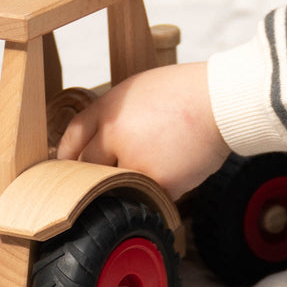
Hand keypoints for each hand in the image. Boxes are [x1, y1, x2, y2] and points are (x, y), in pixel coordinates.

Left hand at [57, 62, 229, 199]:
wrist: (220, 102)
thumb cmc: (183, 93)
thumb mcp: (135, 89)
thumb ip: (111, 116)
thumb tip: (94, 145)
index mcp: (107, 110)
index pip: (72, 139)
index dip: (66, 155)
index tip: (66, 166)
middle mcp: (115, 136)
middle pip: (88, 168)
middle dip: (92, 175)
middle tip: (99, 180)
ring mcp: (136, 161)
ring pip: (116, 186)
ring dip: (124, 185)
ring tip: (145, 173)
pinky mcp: (159, 182)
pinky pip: (146, 196)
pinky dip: (154, 191)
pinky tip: (169, 173)